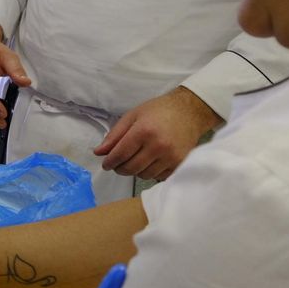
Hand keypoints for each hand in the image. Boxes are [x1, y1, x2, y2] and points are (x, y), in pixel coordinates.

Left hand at [93, 86, 221, 179]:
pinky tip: (149, 162)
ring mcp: (171, 157)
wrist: (190, 112)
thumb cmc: (158, 111)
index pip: (120, 154)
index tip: (106, 164)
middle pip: (131, 168)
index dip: (109, 162)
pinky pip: (158, 177)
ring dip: (134, 171)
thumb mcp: (132, 116)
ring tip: (134, 160)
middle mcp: (159, 146)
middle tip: (117, 164)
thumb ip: (114, 135)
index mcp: (144, 131)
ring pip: (144, 175)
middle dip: (119, 168)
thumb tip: (99, 152)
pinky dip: (150, 172)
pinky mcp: (180, 163)